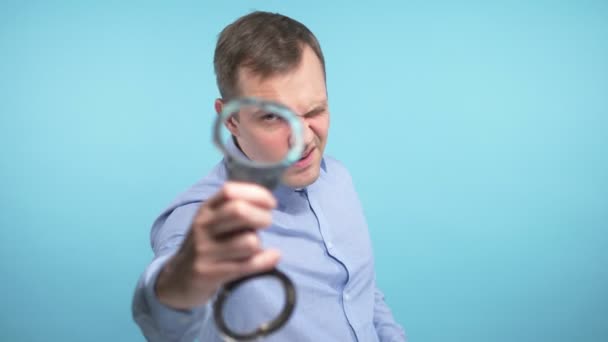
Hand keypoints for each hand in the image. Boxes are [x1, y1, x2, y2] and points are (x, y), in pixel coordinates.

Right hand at [154, 182, 279, 309]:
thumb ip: (234, 209)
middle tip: (266, 224)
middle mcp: (203, 226)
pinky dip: (266, 260)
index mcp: (205, 209)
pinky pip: (247, 265)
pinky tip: (272, 256)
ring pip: (248, 241)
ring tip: (254, 247)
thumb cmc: (206, 245)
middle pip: (239, 211)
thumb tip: (267, 202)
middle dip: (262, 216)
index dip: (256, 194)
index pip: (230, 191)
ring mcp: (205, 251)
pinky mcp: (210, 273)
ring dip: (259, 243)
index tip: (271, 203)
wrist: (179, 279)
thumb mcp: (212, 222)